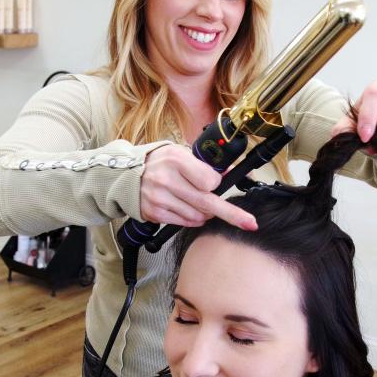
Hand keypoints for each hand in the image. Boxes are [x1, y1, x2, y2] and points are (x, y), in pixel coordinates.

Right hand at [139, 144, 257, 229]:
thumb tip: (228, 175)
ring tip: (197, 203)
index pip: (210, 181)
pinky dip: (191, 219)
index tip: (215, 184)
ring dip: (205, 214)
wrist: (126, 175)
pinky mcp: (154, 212)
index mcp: (176, 160)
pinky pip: (183, 222)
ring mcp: (159, 198)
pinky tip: (186, 210)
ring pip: (197, 216)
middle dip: (232, 214)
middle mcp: (167, 179)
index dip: (216, 184)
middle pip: (207, 202)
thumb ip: (202, 165)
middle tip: (249, 223)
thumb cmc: (159, 163)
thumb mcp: (180, 153)